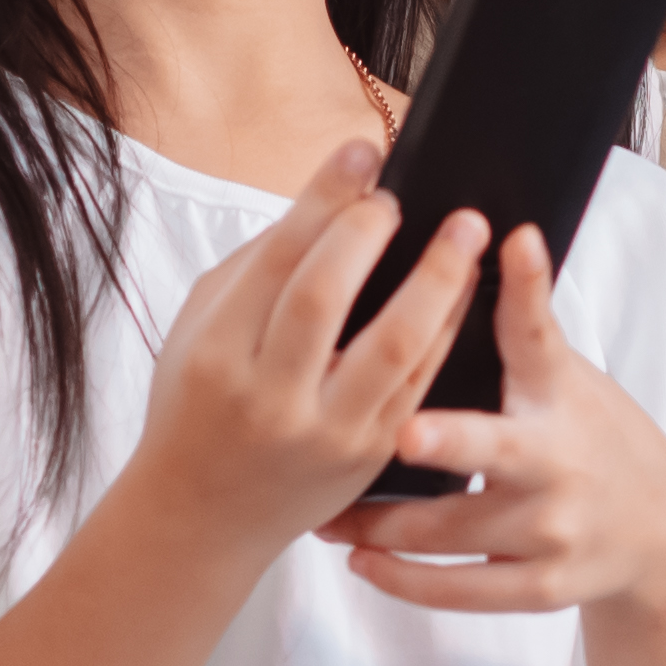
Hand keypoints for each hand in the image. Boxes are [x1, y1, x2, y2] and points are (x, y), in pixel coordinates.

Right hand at [99, 139, 463, 565]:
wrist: (201, 515)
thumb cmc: (199, 403)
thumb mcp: (199, 327)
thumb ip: (258, 265)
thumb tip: (333, 196)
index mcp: (217, 351)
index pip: (276, 258)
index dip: (325, 195)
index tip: (362, 150)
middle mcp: (269, 394)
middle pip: (325, 296)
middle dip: (370, 233)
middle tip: (403, 198)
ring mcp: (324, 431)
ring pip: (393, 345)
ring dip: (437, 279)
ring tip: (466, 231)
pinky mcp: (369, 455)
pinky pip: (420, 383)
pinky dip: (446, 329)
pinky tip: (462, 292)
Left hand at [324, 232, 665, 622]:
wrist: (657, 530)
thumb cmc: (592, 434)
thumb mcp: (566, 374)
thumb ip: (525, 320)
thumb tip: (505, 234)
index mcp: (559, 397)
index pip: (538, 336)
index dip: (525, 290)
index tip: (512, 244)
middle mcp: (557, 464)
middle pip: (495, 451)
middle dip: (450, 443)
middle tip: (400, 431)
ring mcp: (550, 533)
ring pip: (451, 533)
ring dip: (381, 526)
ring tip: (326, 517)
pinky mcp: (538, 588)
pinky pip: (460, 592)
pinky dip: (405, 581)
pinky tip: (361, 564)